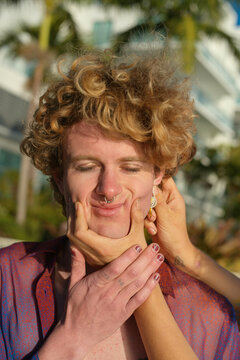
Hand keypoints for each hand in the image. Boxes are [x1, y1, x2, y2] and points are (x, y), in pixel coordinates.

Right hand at [64, 243, 162, 358]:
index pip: (114, 268)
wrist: (77, 335)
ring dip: (150, 270)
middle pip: (130, 273)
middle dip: (144, 259)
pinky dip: (149, 288)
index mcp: (96, 284)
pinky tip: (156, 277)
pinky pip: (139, 299)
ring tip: (160, 258)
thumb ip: (76, 265)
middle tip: (155, 247)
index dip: (128, 256)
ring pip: (137, 284)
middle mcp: (108, 293)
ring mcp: (117, 304)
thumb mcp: (73, 284)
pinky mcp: (124, 314)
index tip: (138, 245)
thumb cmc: (74, 307)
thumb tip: (75, 247)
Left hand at [67, 199, 147, 266]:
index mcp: (101, 248)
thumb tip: (136, 201)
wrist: (136, 277)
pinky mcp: (91, 259)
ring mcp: (91, 258)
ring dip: (73, 226)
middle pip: (72, 236)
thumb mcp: (138, 236)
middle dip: (72, 219)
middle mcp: (93, 255)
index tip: (78, 204)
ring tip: (77, 211)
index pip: (79, 232)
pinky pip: (78, 244)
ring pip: (73, 241)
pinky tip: (81, 223)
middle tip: (75, 204)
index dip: (77, 217)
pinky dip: (76, 232)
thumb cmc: (139, 257)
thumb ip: (137, 218)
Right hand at [144, 178, 195, 266]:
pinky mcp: (154, 218)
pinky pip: (145, 214)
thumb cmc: (175, 235)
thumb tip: (151, 185)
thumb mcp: (166, 217)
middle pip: (152, 192)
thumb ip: (157, 201)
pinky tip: (153, 230)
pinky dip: (147, 222)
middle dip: (149, 202)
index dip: (157, 176)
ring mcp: (160, 210)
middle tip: (153, 214)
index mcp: (174, 197)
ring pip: (147, 204)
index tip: (145, 178)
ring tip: (154, 224)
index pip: (166, 179)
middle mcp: (166, 201)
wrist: (174, 253)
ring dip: (148, 215)